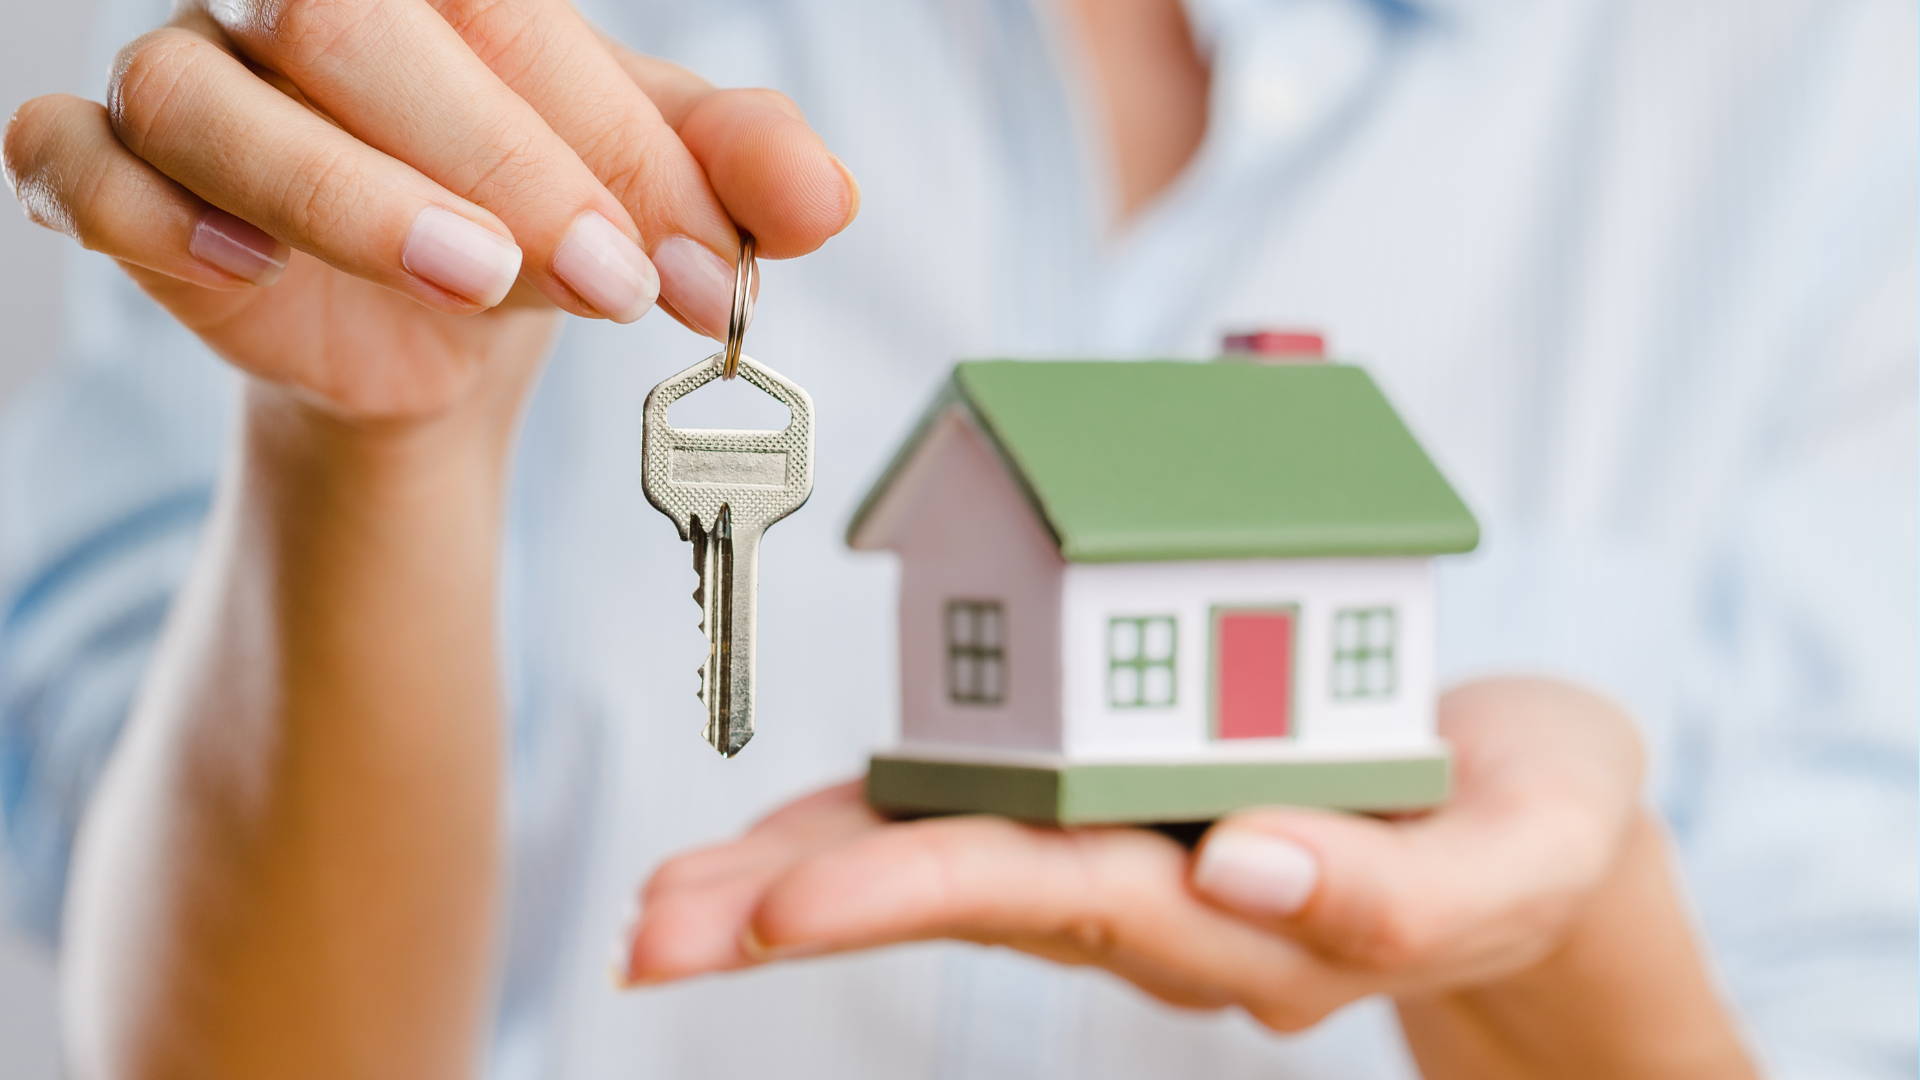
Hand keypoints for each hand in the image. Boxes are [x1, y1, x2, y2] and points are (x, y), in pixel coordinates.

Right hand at [3, 0, 855, 421]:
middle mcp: (296, 0)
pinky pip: (79, 161)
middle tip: (619, 284)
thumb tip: (827, 198)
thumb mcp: (646, 193)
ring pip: (214, 99)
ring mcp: (189, 74)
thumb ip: (736, 175)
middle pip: (359, 29)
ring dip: (353, 198)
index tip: (705, 268)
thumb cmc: (533, 216)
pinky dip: (149, 210)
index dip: (611, 145)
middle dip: (506, 165)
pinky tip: (239, 261)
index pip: (512, 18)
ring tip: (477, 276)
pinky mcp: (109, 167)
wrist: (439, 326)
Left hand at [623, 679, 1755, 1078]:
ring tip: (659, 910)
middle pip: (966, 899)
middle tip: (655, 934)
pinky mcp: (1119, 807)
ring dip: (800, 883)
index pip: (1067, 901)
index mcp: (1249, 911)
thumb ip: (1407, 890)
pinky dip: (872, 827)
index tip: (788, 913)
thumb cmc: (1537, 820)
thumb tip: (1248, 871)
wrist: (1533, 812)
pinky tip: (774, 847)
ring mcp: (1132, 862)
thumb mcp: (1530, 847)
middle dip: (805, 912)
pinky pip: (981, 817)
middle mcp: (1163, 901)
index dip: (922, 895)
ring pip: (948, 869)